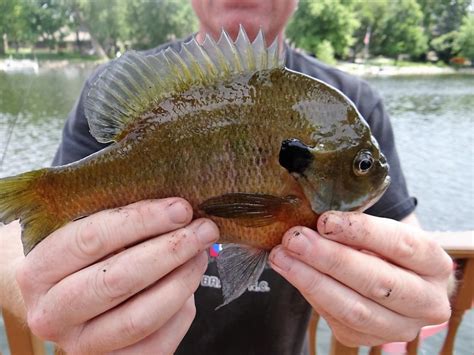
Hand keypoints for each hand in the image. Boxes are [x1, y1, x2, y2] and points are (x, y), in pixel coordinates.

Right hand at [16, 198, 218, 353]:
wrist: (68, 301)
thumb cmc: (86, 259)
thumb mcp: (88, 232)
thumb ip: (123, 222)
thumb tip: (178, 211)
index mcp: (39, 271)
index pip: (91, 239)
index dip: (142, 221)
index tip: (180, 209)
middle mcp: (52, 314)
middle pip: (118, 280)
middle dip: (170, 250)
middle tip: (203, 230)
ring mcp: (80, 345)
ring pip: (140, 317)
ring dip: (182, 280)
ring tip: (201, 253)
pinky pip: (157, 341)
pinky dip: (182, 310)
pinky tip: (189, 284)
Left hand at [269, 211, 451, 345]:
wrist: (392, 278)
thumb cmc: (382, 247)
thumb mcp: (379, 230)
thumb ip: (355, 228)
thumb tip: (315, 224)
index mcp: (434, 263)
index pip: (401, 244)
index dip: (361, 232)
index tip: (325, 221)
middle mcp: (427, 301)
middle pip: (377, 282)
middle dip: (330, 259)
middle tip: (295, 239)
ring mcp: (401, 326)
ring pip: (355, 309)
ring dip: (312, 280)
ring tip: (282, 256)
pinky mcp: (370, 339)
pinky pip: (336, 318)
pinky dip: (310, 292)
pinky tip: (290, 271)